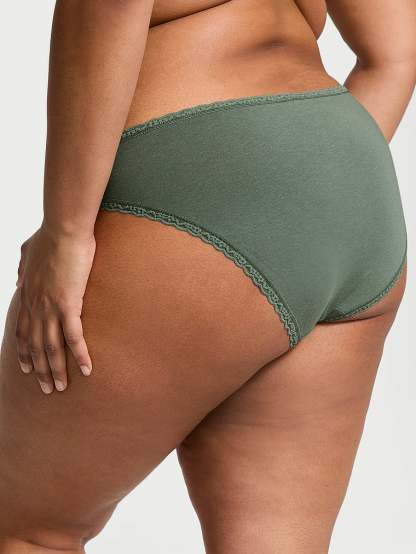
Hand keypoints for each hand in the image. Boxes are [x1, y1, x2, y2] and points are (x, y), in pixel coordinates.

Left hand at [15, 224, 95, 393]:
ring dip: (55, 370)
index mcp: (27, 295)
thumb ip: (22, 268)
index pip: (22, 331)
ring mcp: (50, 307)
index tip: (25, 369)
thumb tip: (18, 279)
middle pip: (34, 346)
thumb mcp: (27, 252)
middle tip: (45, 388)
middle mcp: (35, 306)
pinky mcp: (69, 305)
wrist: (62, 229)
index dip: (23, 352)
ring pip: (50, 347)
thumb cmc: (49, 236)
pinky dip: (79, 355)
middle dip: (38, 370)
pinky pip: (73, 337)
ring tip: (60, 388)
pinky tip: (86, 369)